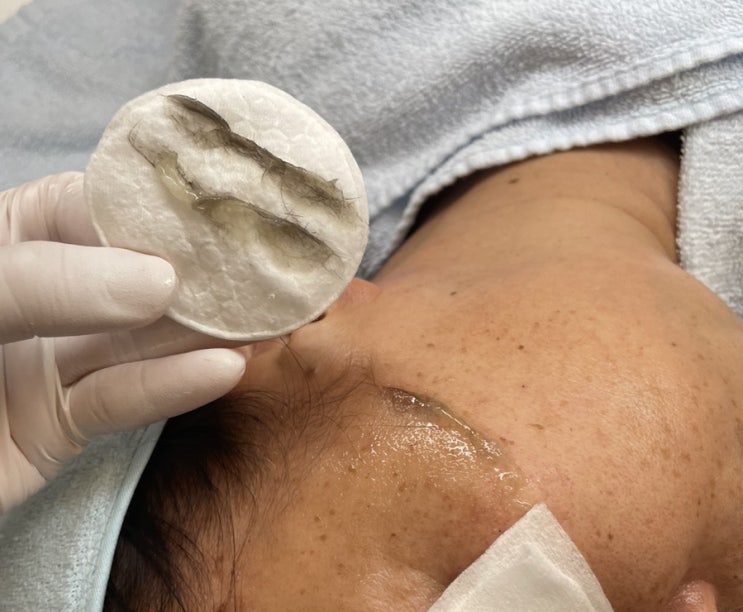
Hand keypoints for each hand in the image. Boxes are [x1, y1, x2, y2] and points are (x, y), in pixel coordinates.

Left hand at [0, 172, 246, 511]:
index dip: (160, 208)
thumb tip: (157, 280)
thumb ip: (45, 280)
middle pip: (135, 275)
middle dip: (201, 273)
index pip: (97, 206)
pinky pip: (123, 400)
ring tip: (267, 319)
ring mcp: (54, 357)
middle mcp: (44, 293)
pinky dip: (172, 389)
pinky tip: (223, 370)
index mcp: (13, 237)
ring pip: (141, 340)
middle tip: (269, 268)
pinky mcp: (63, 421)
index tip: (224, 213)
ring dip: (203, 332)